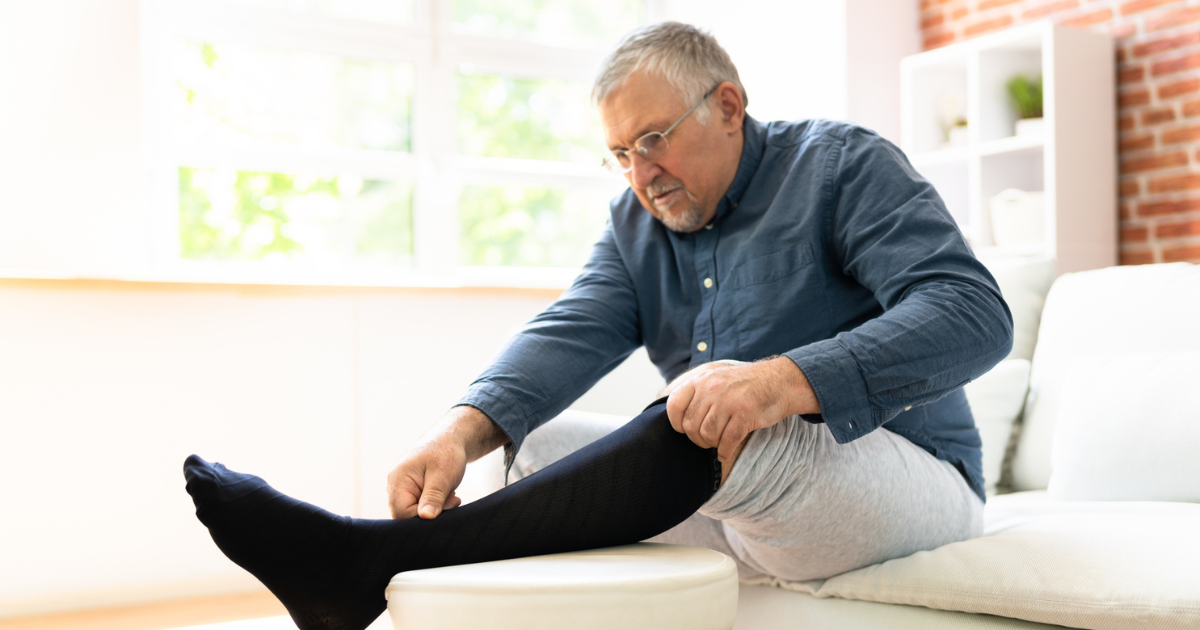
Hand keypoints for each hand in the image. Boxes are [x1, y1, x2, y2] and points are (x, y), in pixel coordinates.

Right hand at [386, 435, 466, 519]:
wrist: (450, 439)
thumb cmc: (446, 452)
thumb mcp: (443, 475)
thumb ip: (433, 497)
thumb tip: (426, 517)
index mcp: (398, 481)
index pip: (402, 514)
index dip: (424, 515)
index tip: (447, 504)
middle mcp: (395, 487)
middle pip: (407, 515)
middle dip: (430, 512)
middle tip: (451, 499)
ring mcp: (402, 489)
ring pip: (415, 512)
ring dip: (435, 508)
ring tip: (448, 493)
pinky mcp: (411, 491)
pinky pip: (419, 507)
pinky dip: (434, 504)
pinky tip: (445, 494)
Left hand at [665, 357, 818, 462]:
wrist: (779, 381)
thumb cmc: (744, 385)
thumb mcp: (716, 378)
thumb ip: (696, 393)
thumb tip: (676, 419)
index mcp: (701, 379)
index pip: (673, 406)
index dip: (677, 423)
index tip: (685, 429)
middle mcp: (712, 388)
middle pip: (691, 426)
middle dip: (697, 439)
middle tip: (707, 440)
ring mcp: (729, 401)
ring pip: (708, 436)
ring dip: (712, 444)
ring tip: (719, 442)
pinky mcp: (745, 414)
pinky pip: (727, 442)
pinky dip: (724, 451)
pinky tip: (726, 451)